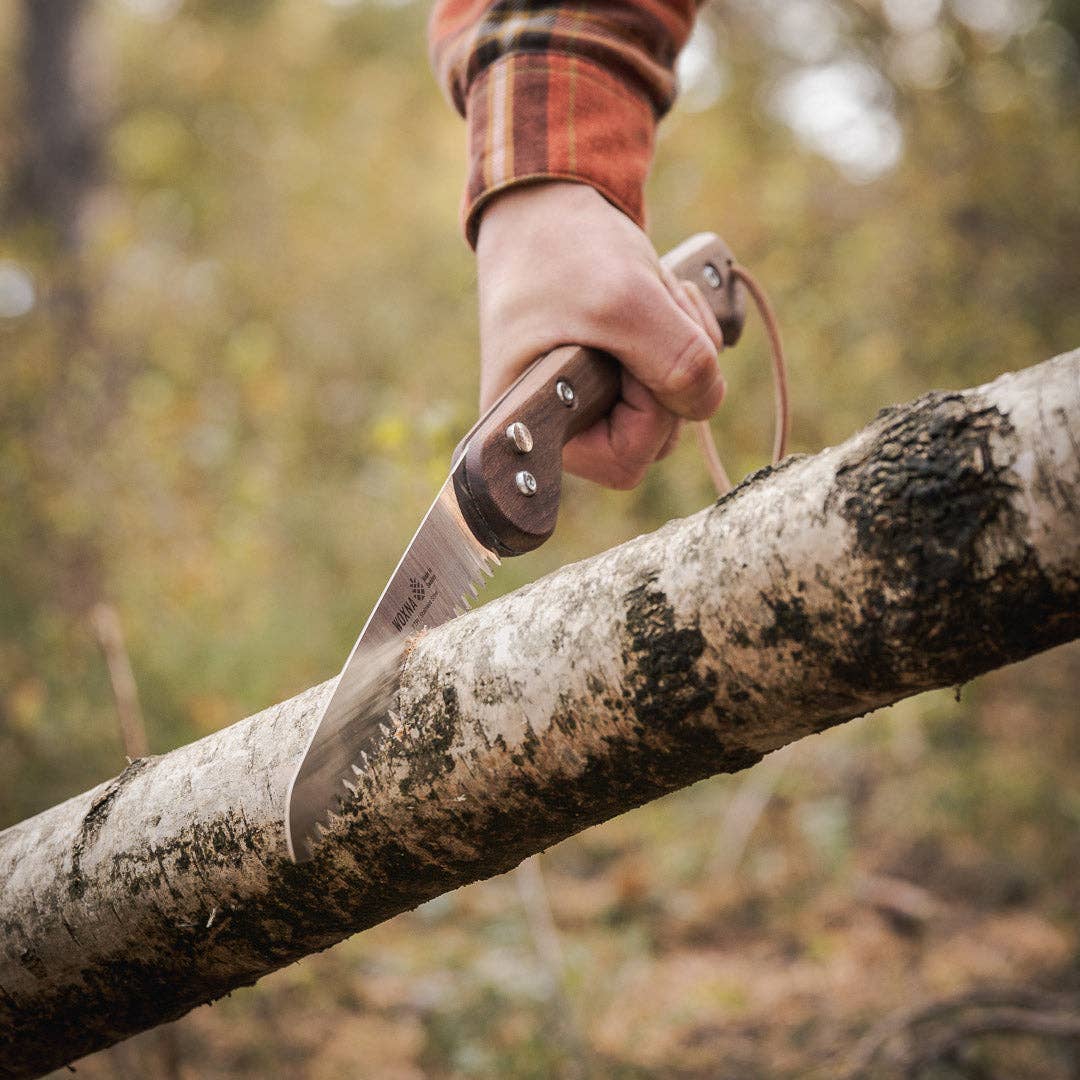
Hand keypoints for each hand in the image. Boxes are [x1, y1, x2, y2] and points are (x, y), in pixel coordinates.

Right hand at [475, 182, 724, 488]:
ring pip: (670, 405)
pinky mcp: (611, 373)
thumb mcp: (625, 302)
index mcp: (540, 427)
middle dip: (671, 370)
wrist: (546, 202)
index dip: (651, 410)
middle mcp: (562, 425)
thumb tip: (704, 404)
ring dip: (681, 345)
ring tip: (647, 296)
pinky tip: (656, 295)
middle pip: (655, 438)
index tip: (634, 348)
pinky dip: (680, 333)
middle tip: (648, 308)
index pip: (625, 461)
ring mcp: (589, 399)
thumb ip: (676, 362)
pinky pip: (670, 375)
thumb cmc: (564, 252)